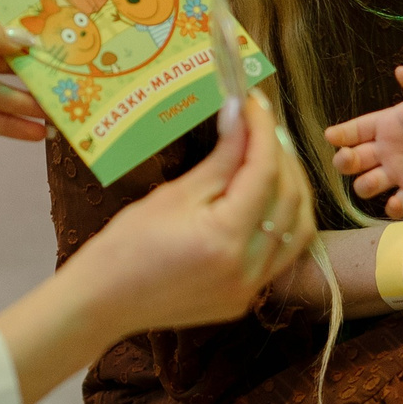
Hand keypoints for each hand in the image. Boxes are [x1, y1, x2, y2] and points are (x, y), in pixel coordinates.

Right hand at [65, 94, 316, 336]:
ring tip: (272, 157)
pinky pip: (283, 253)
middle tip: (262, 125)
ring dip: (292, 188)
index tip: (254, 102)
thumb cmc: (126, 245)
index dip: (263, 131)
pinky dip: (284, 220)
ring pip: (298, 229)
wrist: (104, 301)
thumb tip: (239, 117)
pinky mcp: (246, 298)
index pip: (264, 172)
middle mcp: (248, 268)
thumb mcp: (172, 195)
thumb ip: (219, 159)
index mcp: (225, 239)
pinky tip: (268, 197)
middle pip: (289, 199)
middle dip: (281, 155)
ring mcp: (251, 288)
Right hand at [326, 67, 402, 218]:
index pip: (355, 130)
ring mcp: (398, 172)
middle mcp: (386, 150)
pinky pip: (398, 204)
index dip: (341, 134)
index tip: (331, 136)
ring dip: (364, 185)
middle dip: (345, 161)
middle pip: (353, 160)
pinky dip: (393, 207)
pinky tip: (395, 203)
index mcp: (386, 125)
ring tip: (373, 181)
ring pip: (368, 184)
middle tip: (348, 159)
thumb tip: (401, 70)